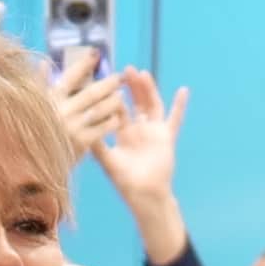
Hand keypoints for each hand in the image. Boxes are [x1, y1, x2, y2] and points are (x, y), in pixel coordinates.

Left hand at [58, 65, 191, 262]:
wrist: (145, 195)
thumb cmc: (125, 181)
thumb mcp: (107, 161)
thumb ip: (97, 145)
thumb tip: (80, 129)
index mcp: (122, 133)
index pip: (117, 109)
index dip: (113, 95)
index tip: (107, 79)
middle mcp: (138, 129)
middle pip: (135, 102)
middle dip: (130, 86)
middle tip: (125, 70)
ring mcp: (153, 131)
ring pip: (151, 105)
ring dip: (148, 89)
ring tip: (143, 73)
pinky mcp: (166, 136)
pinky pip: (174, 119)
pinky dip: (179, 106)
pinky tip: (183, 90)